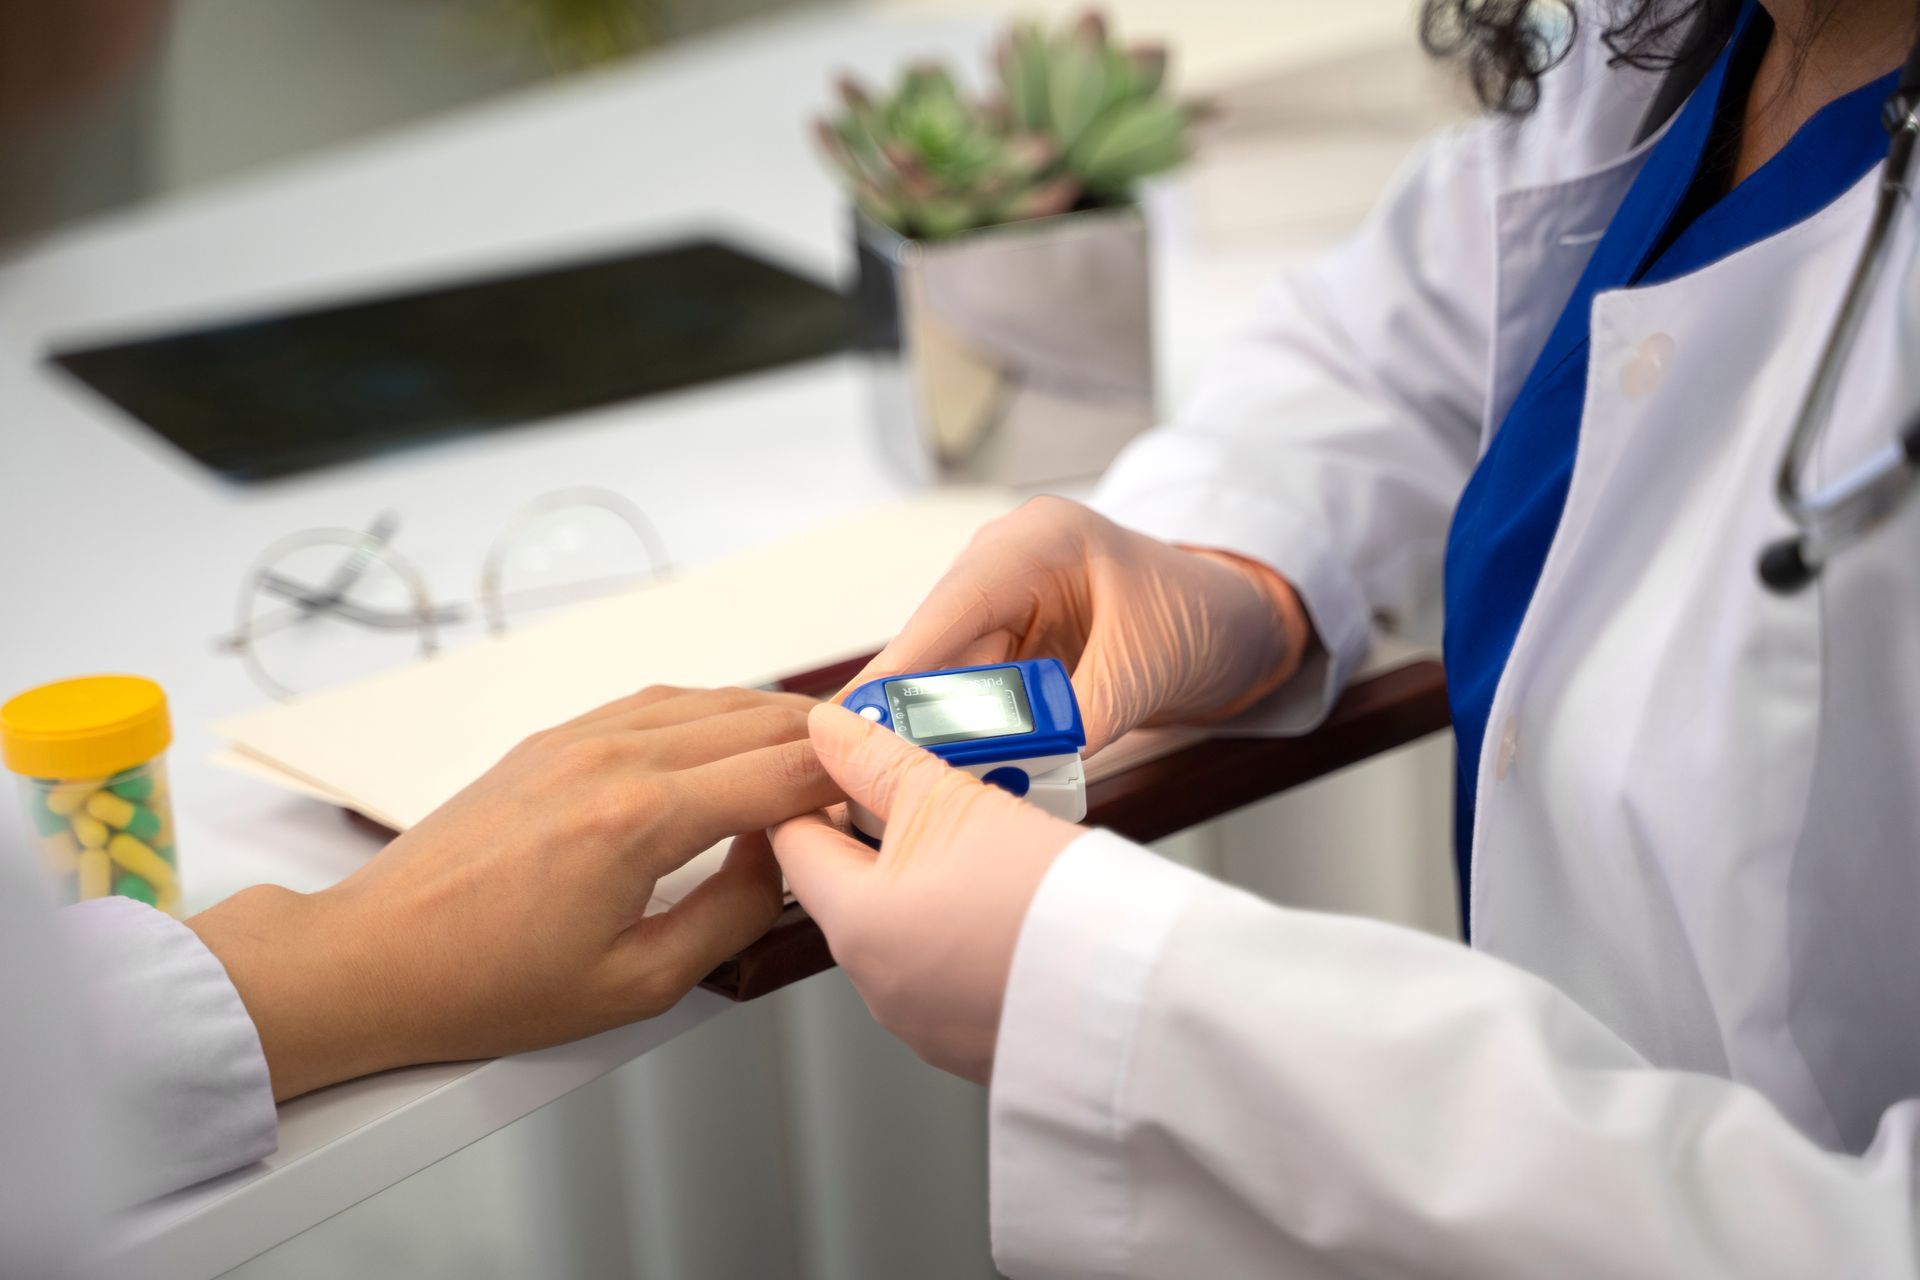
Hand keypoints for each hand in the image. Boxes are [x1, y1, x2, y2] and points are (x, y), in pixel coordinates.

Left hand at [189, 686, 837, 1099]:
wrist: (373, 957)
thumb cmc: (487, 985)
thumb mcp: (636, 984)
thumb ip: (729, 915)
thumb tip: (776, 865)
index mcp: (640, 819)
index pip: (782, 771)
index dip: (846, 780)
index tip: (878, 797)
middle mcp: (612, 758)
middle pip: (756, 718)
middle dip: (822, 740)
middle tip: (866, 767)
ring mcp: (577, 739)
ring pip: (708, 699)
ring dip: (769, 719)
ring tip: (812, 751)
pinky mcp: (551, 740)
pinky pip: (654, 702)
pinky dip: (710, 713)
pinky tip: (728, 738)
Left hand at [769, 702, 1081, 1083]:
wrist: (1135, 986)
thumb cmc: (1047, 899)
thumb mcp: (953, 799)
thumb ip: (879, 759)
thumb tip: (831, 729)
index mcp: (853, 923)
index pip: (792, 843)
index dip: (810, 790)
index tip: (841, 761)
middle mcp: (875, 983)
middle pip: (849, 886)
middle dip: (881, 832)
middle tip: (926, 786)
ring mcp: (923, 1020)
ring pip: (901, 928)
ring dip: (926, 881)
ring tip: (982, 839)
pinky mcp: (972, 1041)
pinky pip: (947, 972)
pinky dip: (962, 933)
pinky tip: (1006, 902)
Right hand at [847, 496, 1311, 751]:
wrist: (1240, 624)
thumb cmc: (1203, 618)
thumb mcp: (1145, 668)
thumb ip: (1077, 717)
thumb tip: (1015, 769)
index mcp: (1038, 540)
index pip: (950, 606)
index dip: (898, 668)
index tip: (854, 719)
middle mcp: (1007, 564)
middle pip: (935, 645)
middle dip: (908, 712)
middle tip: (870, 772)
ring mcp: (1005, 605)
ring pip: (947, 676)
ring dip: (935, 732)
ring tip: (908, 786)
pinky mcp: (1011, 644)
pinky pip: (973, 696)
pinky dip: (967, 738)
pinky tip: (951, 775)